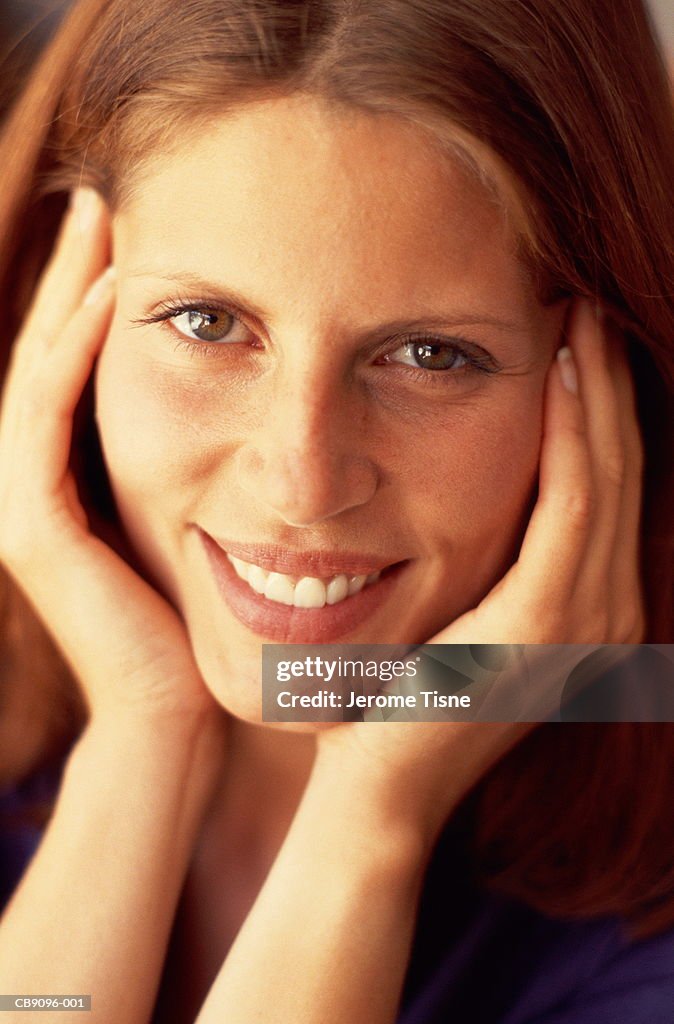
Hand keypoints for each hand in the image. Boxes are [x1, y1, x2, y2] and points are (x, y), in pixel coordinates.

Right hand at [0, 189, 220, 730]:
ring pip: (40, 371)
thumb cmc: (215, 629)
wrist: (181, 718)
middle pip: (53, 352)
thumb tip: (282, 407)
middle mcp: (41, 481)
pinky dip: (72, 356)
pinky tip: (109, 300)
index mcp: (82, 477)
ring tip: (103, 223)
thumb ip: (222, 468)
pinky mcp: (31, 528)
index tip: (152, 232)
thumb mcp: (215, 526)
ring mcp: (25, 502)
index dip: (107, 295)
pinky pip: (45, 418)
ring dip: (70, 295)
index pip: (87, 365)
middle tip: (110, 199)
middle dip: (80, 274)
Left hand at [314, 298, 644, 846]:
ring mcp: (587, 622)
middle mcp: (606, 611)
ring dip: (596, 391)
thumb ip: (489, 556)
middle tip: (586, 304)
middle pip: (619, 468)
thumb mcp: (457, 613)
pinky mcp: (548, 625)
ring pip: (606, 474)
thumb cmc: (399, 695)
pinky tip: (557, 375)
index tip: (576, 336)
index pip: (605, 485)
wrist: (379, 786)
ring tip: (579, 318)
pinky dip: (573, 434)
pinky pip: (572, 504)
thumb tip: (475, 479)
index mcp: (587, 606)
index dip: (599, 406)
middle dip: (606, 381)